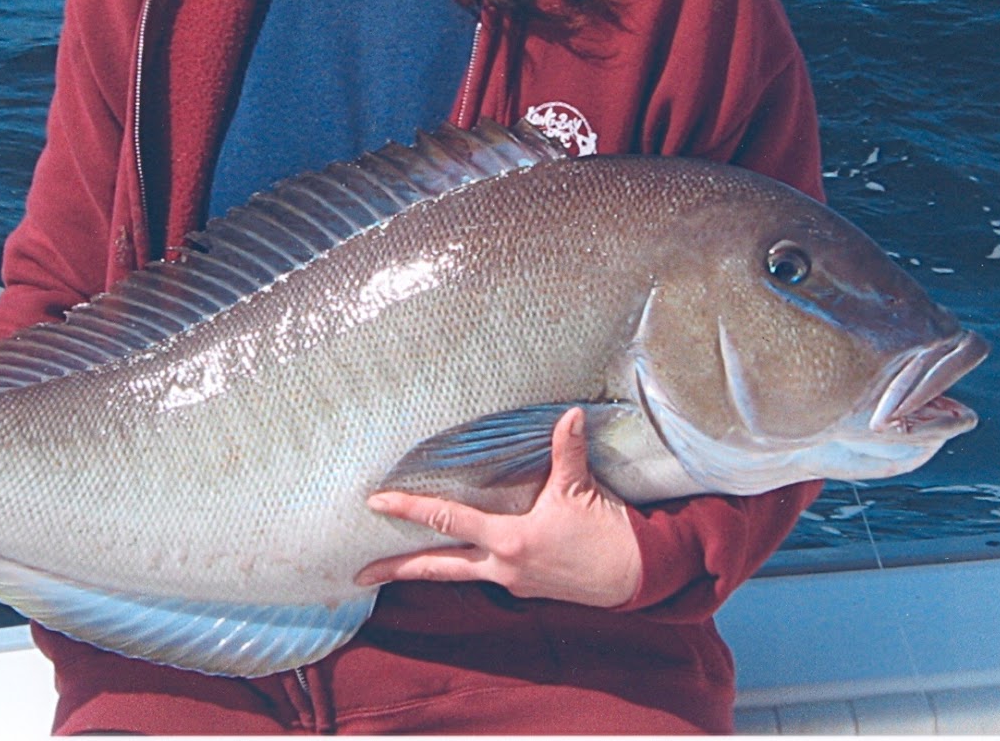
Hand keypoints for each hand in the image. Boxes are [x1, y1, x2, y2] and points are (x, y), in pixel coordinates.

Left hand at [354, 408, 641, 608]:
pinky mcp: (526, 587)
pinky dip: (466, 564)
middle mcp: (504, 566)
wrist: (640, 576)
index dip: (409, 509)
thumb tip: (570, 412)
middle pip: (438, 569)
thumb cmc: (608, 532)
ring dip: (428, 569)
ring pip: (459, 575)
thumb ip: (568, 450)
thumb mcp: (582, 489)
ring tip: (395, 566)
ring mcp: (514, 581)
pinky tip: (459, 554)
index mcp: (510, 541)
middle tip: (359, 575)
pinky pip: (487, 573)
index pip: (447, 520)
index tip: (376, 503)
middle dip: (397, 571)